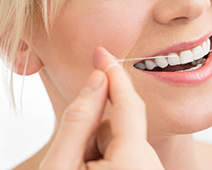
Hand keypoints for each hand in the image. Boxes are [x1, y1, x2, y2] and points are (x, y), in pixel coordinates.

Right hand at [39, 47, 163, 169]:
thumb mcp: (61, 166)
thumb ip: (78, 121)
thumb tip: (97, 80)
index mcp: (132, 164)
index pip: (128, 105)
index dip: (114, 75)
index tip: (102, 53)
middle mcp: (151, 168)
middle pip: (121, 125)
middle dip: (94, 133)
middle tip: (74, 162)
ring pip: (123, 139)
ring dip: (100, 149)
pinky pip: (129, 152)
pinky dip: (111, 159)